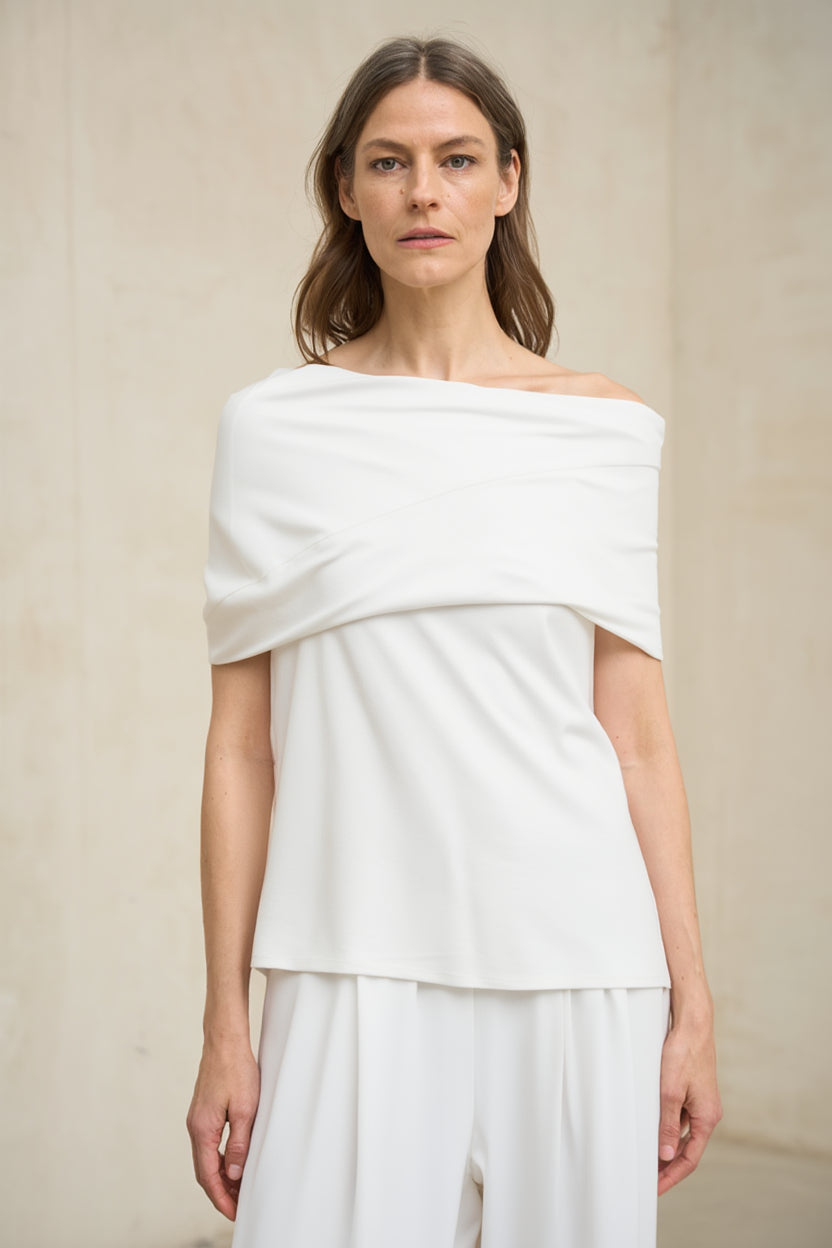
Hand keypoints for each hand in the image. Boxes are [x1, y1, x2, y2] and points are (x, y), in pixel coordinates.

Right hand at [186, 1040, 260, 1219]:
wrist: (224, 1040)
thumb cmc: (236, 1069)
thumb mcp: (245, 1109)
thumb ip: (239, 1144)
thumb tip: (233, 1173)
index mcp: (202, 1130)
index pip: (208, 1176)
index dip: (221, 1198)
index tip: (234, 1213)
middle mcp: (195, 1127)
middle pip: (204, 1171)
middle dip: (221, 1192)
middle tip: (239, 1207)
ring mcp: (198, 1119)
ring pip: (207, 1158)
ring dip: (221, 1176)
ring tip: (240, 1189)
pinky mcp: (204, 1111)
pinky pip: (210, 1144)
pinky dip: (220, 1159)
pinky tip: (234, 1162)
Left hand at [657, 1012, 722, 1194]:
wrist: (693, 1023)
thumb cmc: (683, 1053)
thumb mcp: (670, 1091)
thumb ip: (668, 1125)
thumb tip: (667, 1156)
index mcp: (707, 1117)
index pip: (690, 1158)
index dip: (671, 1176)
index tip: (655, 1189)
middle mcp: (707, 1112)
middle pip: (688, 1149)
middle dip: (668, 1166)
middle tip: (648, 1179)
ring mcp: (701, 1102)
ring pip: (683, 1132)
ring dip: (667, 1146)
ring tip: (646, 1157)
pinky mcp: (693, 1090)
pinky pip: (680, 1117)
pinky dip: (667, 1127)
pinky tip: (651, 1128)